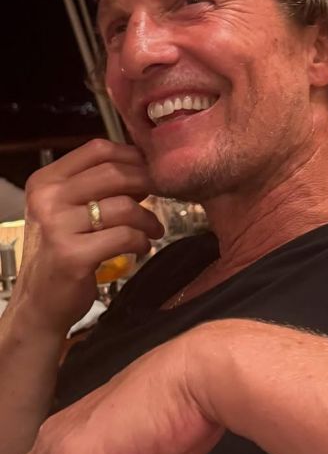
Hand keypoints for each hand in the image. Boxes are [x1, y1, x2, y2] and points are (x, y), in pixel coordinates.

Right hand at [10, 139, 163, 337]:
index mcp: (46, 181)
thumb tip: (143, 166)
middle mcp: (47, 199)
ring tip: (153, 230)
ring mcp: (57, 227)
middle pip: (114, 173)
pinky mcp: (72, 255)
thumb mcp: (69, 210)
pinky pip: (125, 236)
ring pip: (124, 206)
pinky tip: (141, 248)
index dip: (132, 157)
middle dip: (148, 183)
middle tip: (162, 196)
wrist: (40, 303)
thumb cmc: (62, 252)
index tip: (151, 170)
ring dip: (149, 219)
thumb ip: (97, 186)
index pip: (98, 150)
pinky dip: (141, 241)